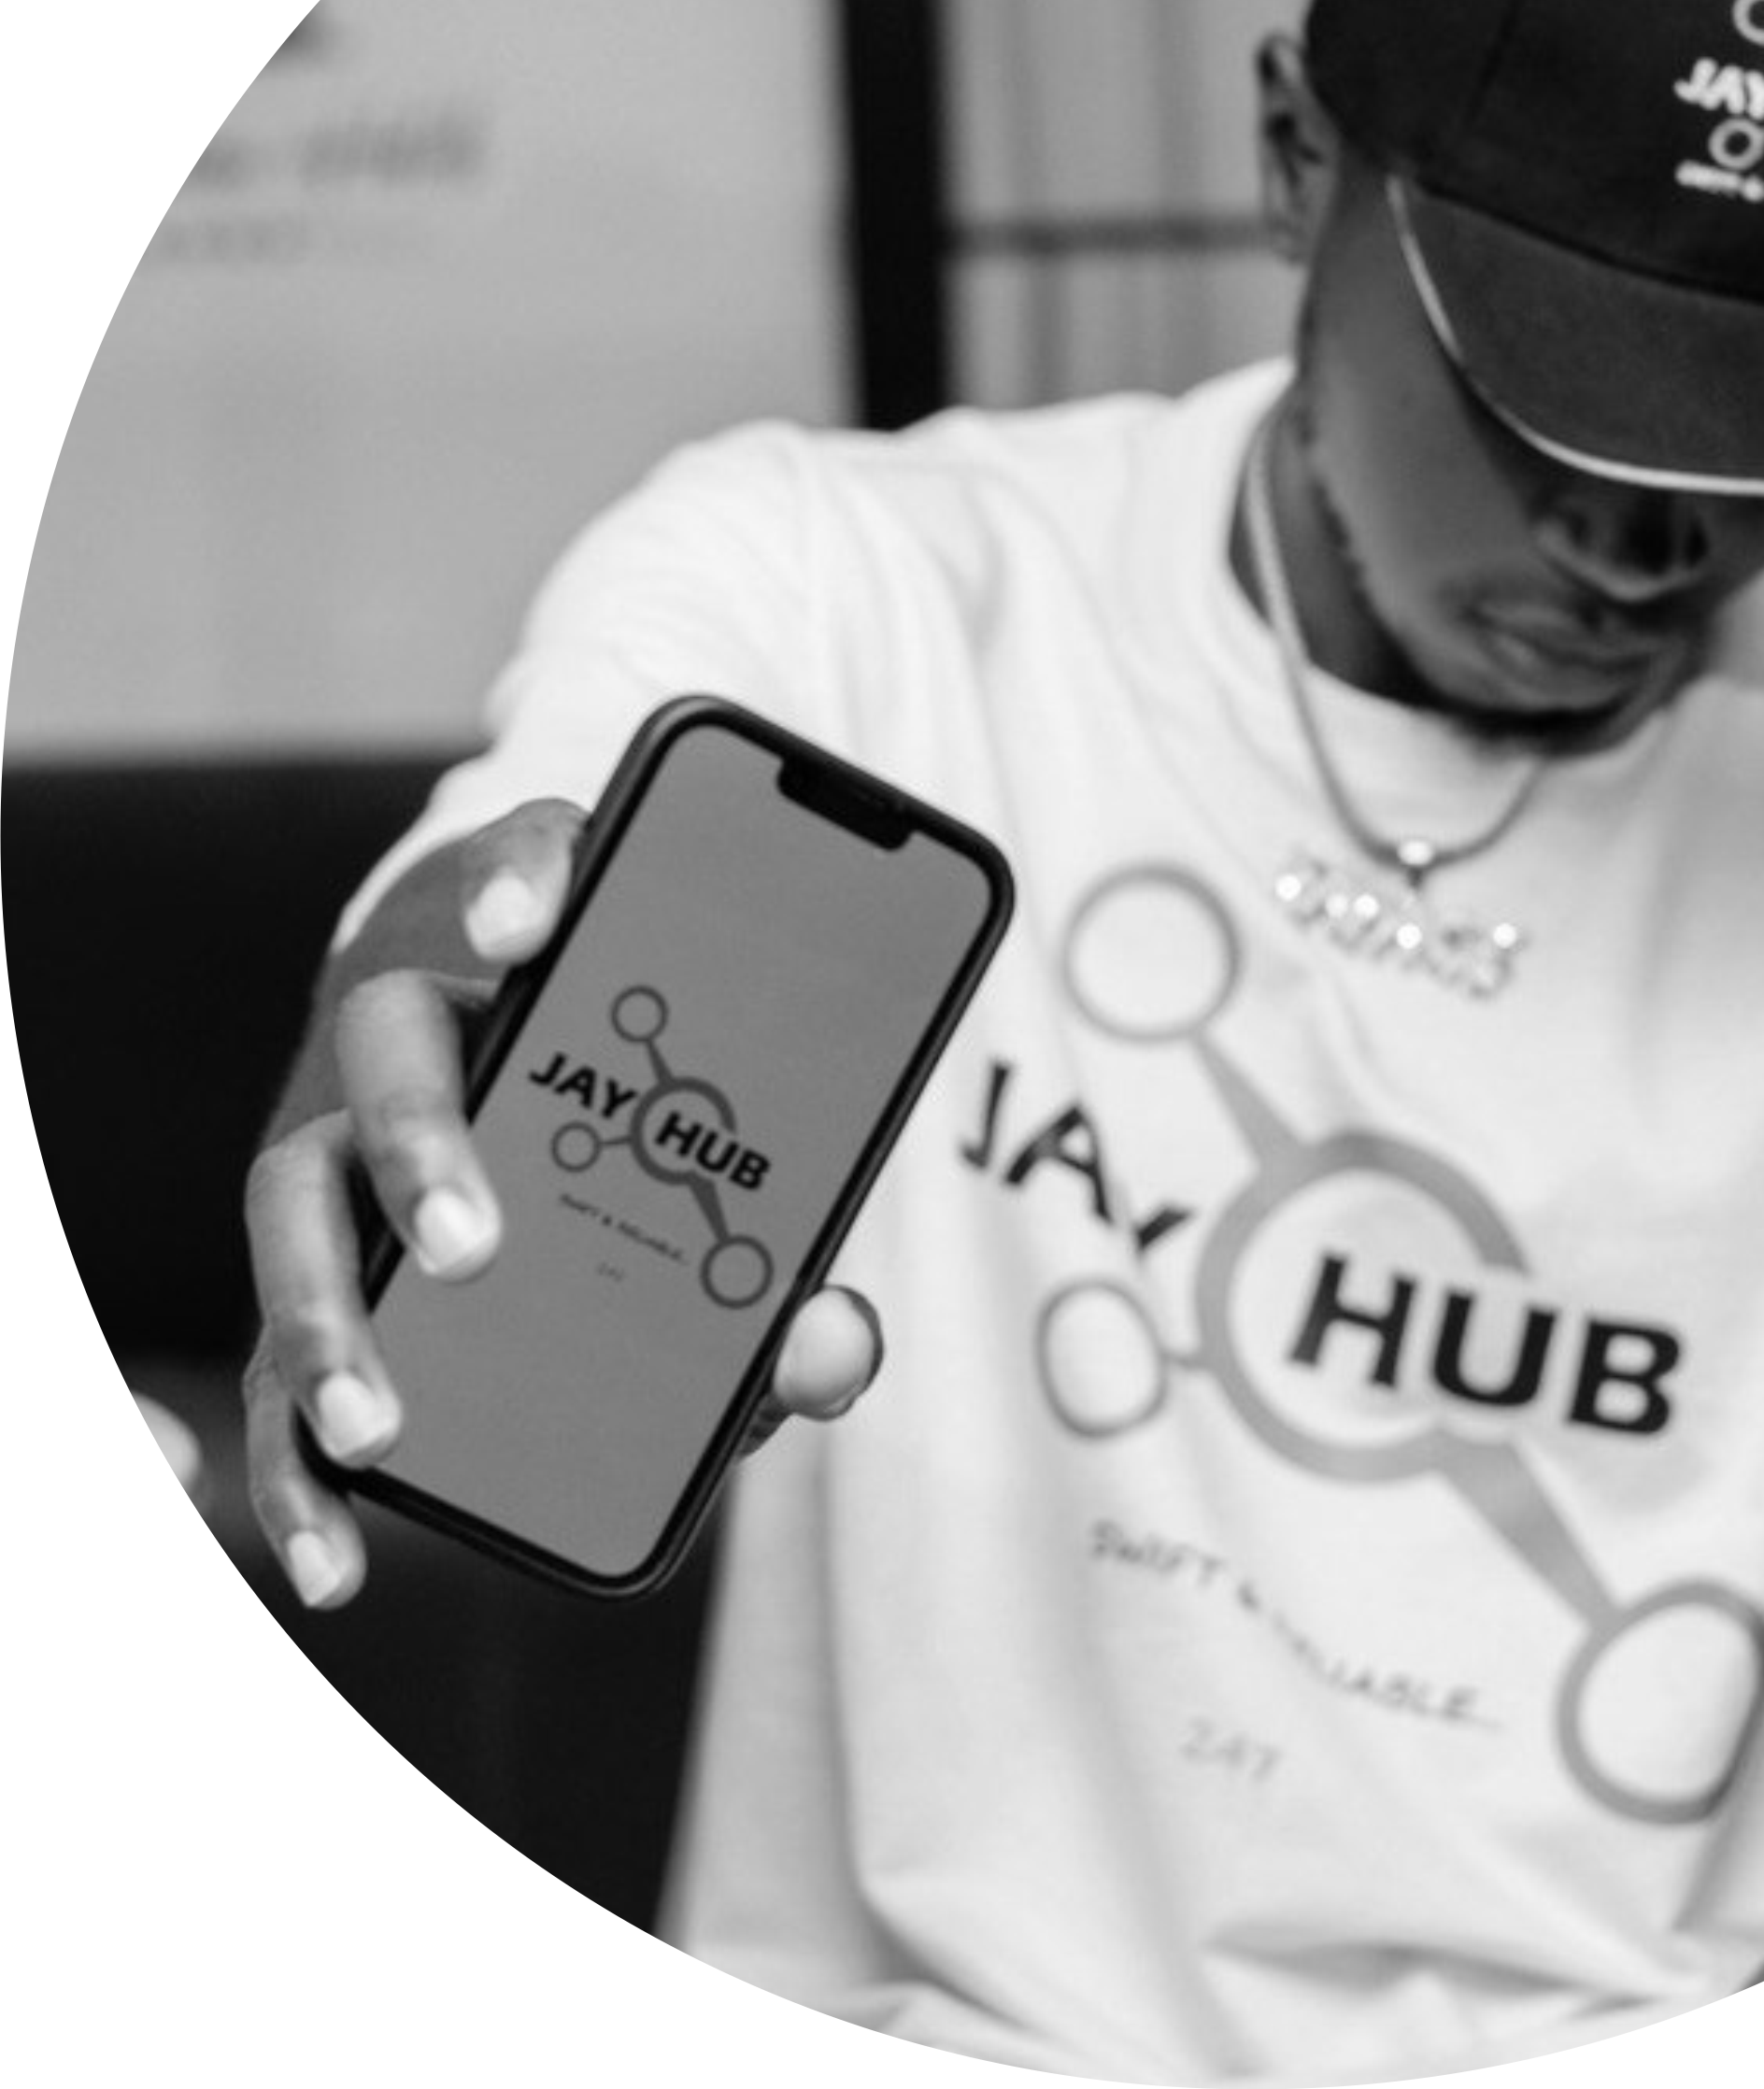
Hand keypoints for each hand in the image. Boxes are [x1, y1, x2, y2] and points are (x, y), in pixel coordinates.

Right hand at [242, 798, 884, 1608]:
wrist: (544, 1082)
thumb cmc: (654, 1100)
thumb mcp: (736, 1138)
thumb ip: (801, 1231)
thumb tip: (833, 1341)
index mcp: (534, 947)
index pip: (528, 863)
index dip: (524, 878)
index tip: (529, 919)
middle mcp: (415, 1018)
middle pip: (388, 1044)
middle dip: (422, 1139)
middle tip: (478, 1243)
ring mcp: (341, 1136)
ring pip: (295, 1200)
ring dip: (327, 1317)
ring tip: (381, 1424)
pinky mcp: (314, 1260)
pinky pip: (272, 1358)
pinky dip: (290, 1467)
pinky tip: (334, 1557)